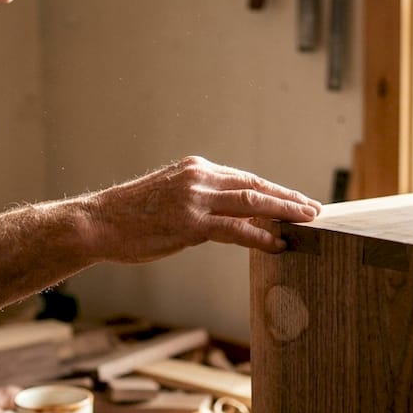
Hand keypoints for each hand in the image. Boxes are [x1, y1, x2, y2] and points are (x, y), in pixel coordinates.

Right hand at [85, 156, 321, 262]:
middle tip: (315, 209)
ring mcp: (195, 199)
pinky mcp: (190, 223)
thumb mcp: (169, 199)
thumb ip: (201, 204)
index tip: (295, 200)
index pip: (245, 179)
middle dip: (289, 199)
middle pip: (256, 186)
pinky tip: (278, 243)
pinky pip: (234, 229)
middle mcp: (199, 178)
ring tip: (308, 222)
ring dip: (285, 212)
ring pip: (252, 202)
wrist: (97, 223)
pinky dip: (260, 236)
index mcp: (196, 169)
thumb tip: (233, 220)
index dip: (274, 190)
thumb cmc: (130, 217)